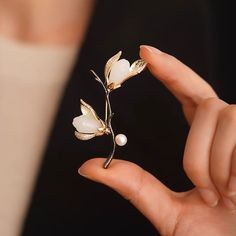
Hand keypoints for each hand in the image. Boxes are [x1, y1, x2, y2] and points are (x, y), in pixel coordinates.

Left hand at [79, 45, 235, 235]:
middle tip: (205, 192)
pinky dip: (233, 166)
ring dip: (214, 163)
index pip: (191, 93)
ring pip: (225, 115)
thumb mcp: (169, 212)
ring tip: (224, 195)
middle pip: (207, 105)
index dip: (172, 71)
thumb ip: (132, 185)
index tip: (147, 52)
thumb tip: (87, 167)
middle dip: (196, 152)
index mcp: (208, 143)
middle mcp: (231, 133)